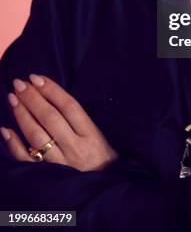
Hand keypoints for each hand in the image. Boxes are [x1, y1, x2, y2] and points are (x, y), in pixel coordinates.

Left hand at [1, 74, 117, 171]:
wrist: (105, 189)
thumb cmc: (102, 157)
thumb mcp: (99, 135)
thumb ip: (78, 119)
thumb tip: (52, 96)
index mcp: (91, 135)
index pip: (69, 106)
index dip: (52, 90)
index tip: (36, 77)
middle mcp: (76, 148)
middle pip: (50, 118)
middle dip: (33, 98)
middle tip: (19, 83)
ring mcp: (61, 164)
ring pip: (37, 136)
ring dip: (22, 115)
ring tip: (12, 98)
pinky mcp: (49, 178)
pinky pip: (27, 160)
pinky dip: (14, 145)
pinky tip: (5, 130)